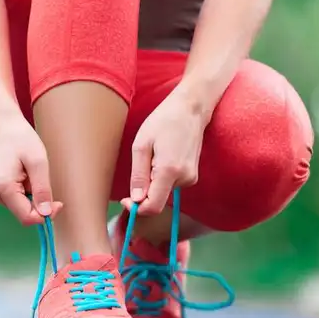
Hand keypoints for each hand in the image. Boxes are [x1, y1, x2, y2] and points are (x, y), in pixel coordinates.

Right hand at [0, 115, 62, 224]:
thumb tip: (47, 213)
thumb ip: (42, 190)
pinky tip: (25, 176)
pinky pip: (16, 201)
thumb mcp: (38, 162)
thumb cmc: (21, 139)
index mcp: (3, 188)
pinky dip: (26, 193)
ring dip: (33, 197)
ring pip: (21, 208)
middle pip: (23, 214)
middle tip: (46, 183)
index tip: (59, 203)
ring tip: (31, 175)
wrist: (4, 127)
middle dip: (39, 205)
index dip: (45, 215)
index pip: (27, 217)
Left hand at [123, 86, 207, 215]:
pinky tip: (162, 156)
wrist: (190, 109)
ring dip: (153, 181)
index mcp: (169, 171)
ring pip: (163, 192)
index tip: (125, 200)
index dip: (137, 208)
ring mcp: (191, 177)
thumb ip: (138, 175)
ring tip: (153, 155)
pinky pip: (171, 184)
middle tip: (138, 167)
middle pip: (158, 200)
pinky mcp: (193, 175)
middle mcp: (184, 178)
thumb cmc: (163, 121)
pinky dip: (161, 177)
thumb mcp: (141, 145)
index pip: (153, 206)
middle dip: (143, 192)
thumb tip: (136, 199)